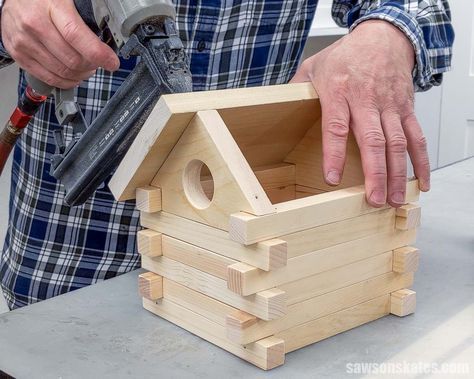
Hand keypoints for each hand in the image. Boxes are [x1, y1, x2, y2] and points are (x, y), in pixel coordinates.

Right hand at [1, 0, 119, 88]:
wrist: (13, 0)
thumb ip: (84, 17)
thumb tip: (106, 37)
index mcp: (50, 8)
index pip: (77, 36)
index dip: (98, 53)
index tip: (112, 62)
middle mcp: (34, 26)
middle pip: (72, 59)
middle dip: (93, 65)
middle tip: (99, 62)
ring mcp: (25, 43)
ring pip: (63, 72)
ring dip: (81, 74)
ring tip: (87, 68)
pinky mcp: (19, 56)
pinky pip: (49, 78)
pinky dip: (67, 81)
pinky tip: (75, 75)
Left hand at [291, 20, 429, 207]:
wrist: (382, 37)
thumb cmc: (346, 54)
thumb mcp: (314, 66)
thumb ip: (295, 88)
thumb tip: (274, 105)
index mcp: (339, 91)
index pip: (336, 127)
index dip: (335, 154)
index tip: (333, 178)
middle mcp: (367, 100)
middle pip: (372, 140)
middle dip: (374, 173)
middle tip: (373, 199)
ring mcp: (389, 106)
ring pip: (397, 143)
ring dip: (397, 173)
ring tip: (394, 198)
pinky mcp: (406, 109)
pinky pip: (417, 137)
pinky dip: (421, 161)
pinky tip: (420, 181)